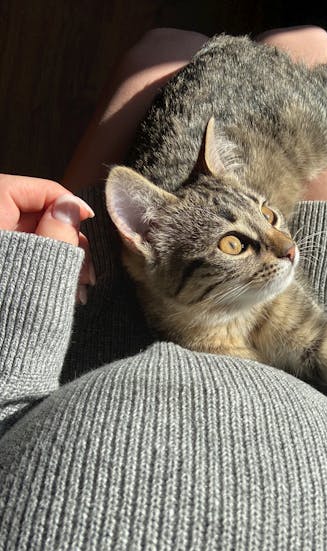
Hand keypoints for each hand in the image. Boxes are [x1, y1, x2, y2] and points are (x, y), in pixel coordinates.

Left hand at [0, 173, 94, 302]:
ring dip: (57, 257)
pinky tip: (62, 289)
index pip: (36, 190)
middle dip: (64, 238)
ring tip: (80, 286)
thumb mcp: (42, 265)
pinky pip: (20, 257)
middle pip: (33, 214)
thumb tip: (72, 206)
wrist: (0, 354)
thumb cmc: (14, 310)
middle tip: (87, 265)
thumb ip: (59, 229)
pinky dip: (41, 268)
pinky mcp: (2, 268)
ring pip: (29, 237)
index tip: (88, 221)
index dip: (67, 204)